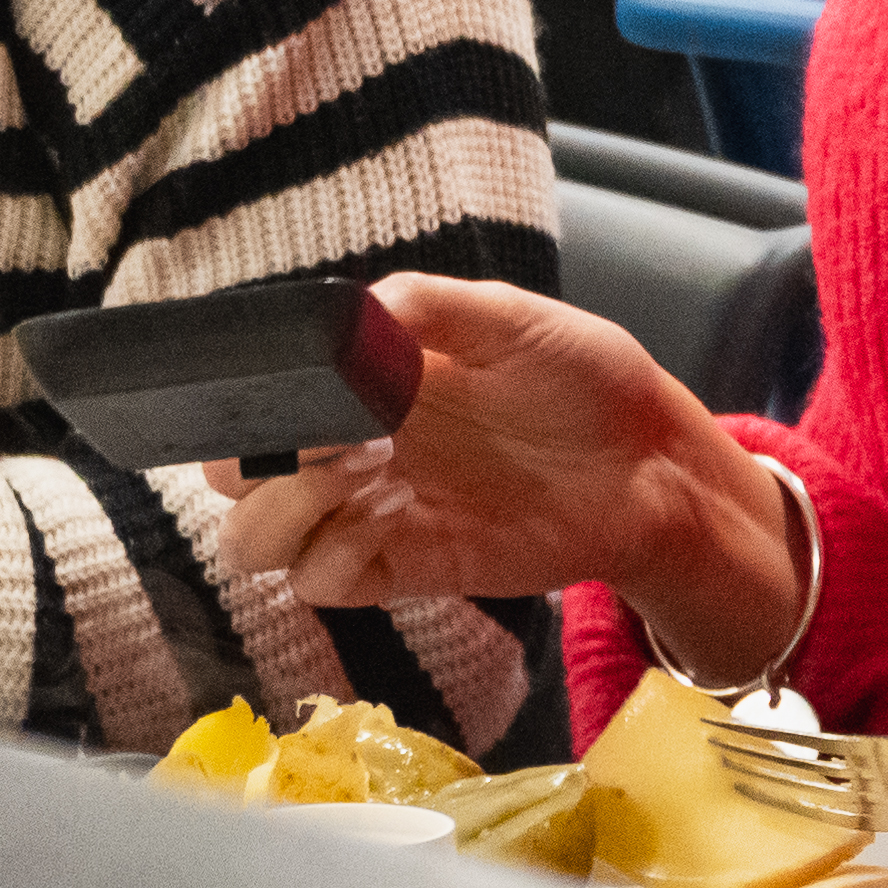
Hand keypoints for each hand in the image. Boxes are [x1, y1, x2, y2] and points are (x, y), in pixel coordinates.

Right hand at [202, 272, 795, 666]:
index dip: (245, 407)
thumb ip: (426, 304)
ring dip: (280, 515)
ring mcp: (376, 513)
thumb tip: (354, 312)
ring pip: (260, 543)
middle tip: (320, 443)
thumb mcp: (509, 317)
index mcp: (366, 385)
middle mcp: (355, 451)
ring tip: (349, 480)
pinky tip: (379, 522)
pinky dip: (328, 559)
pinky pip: (323, 582)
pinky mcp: (407, 566)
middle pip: (238, 482)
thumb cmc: (583, 381)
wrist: (649, 464)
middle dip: (249, 467)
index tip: (284, 399)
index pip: (257, 404)